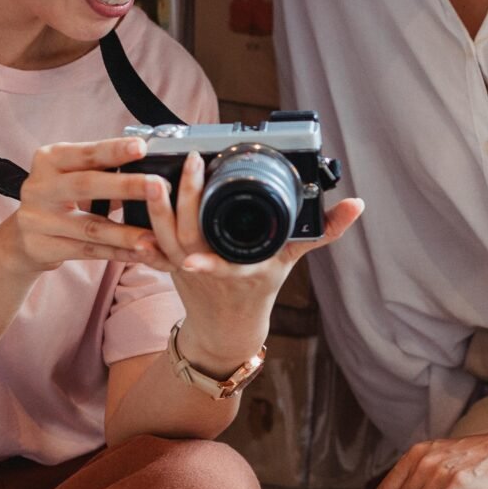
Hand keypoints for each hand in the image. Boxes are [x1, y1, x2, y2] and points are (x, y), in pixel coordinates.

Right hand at [0, 137, 154, 273]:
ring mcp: (37, 219)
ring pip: (89, 226)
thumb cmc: (60, 198)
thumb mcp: (71, 176)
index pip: (85, 153)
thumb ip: (102, 170)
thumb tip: (151, 167)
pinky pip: (87, 251)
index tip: (142, 147)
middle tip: (157, 186)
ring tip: (154, 236)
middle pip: (86, 185)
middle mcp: (39, 187)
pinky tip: (139, 253)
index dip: (113, 150)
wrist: (21, 238)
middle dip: (125, 185)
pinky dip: (116, 252)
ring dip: (125, 232)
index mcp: (49, 160)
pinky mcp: (42, 247)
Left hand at [133, 150, 363, 367]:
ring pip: (165, 239)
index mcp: (241, 268)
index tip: (213, 209)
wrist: (227, 326)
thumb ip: (323, 230)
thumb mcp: (292, 258)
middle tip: (190, 162)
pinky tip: (130, 212)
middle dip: (185, 200)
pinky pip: (151, 249)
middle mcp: (210, 269)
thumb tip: (357, 205)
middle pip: (190, 235)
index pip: (226, 253)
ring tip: (154, 179)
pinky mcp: (167, 264)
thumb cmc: (259, 286)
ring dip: (156, 211)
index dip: (211, 239)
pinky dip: (140, 235)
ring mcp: (185, 268)